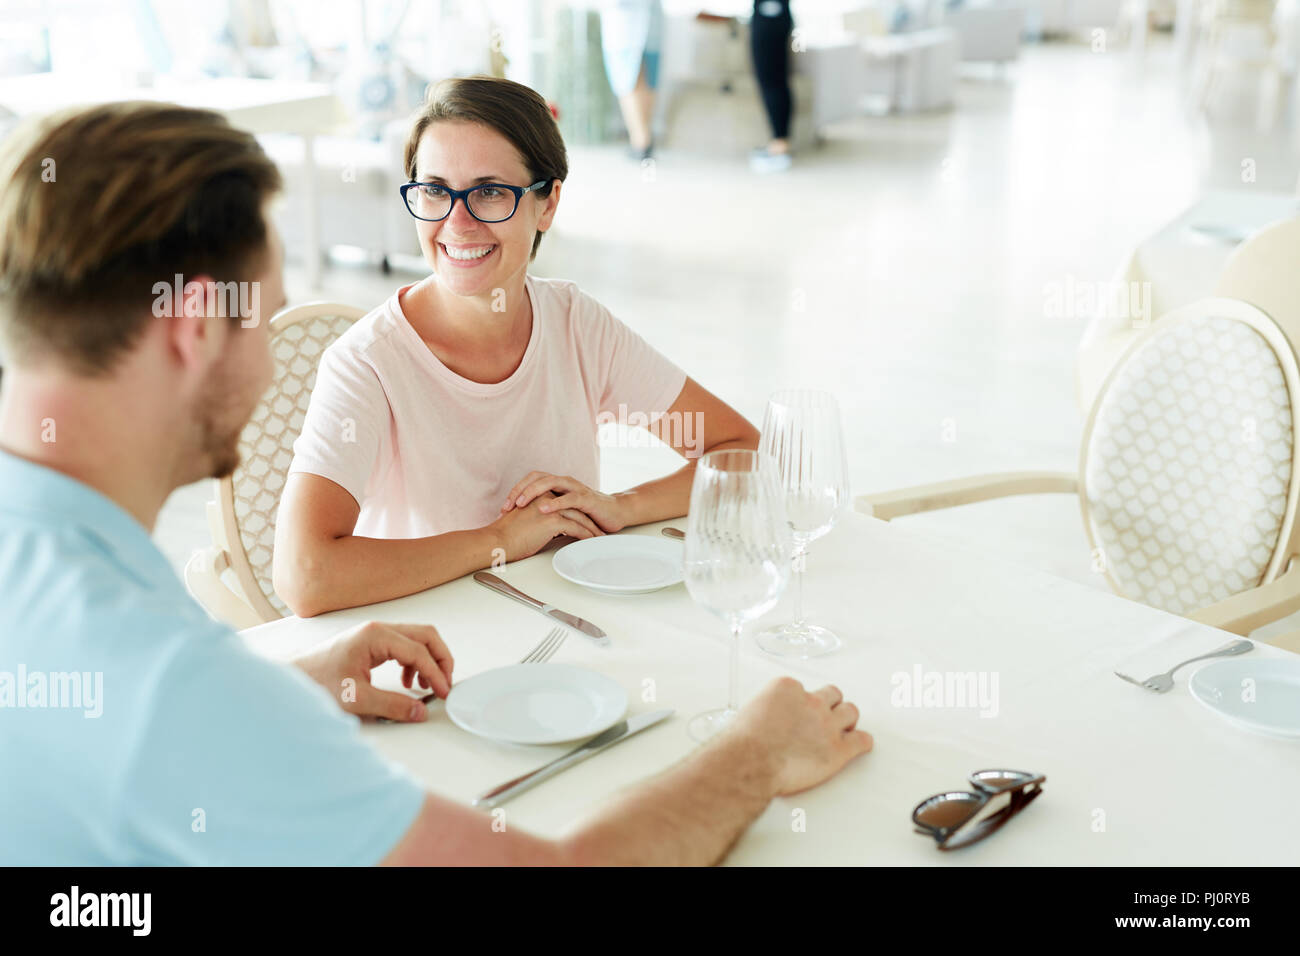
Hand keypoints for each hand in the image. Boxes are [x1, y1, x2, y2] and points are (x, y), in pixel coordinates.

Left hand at [293, 621, 453, 722]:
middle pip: (425, 636)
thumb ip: (392, 706)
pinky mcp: (372, 644)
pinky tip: (408, 683)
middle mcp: (379, 630)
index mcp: (376, 636)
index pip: (419, 651)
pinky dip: (414, 664)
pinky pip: (405, 648)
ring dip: (428, 661)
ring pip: (417, 640)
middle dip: (440, 660)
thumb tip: (419, 710)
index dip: (435, 673)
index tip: (443, 692)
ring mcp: (376, 635)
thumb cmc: (317, 681)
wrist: (295, 677)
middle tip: (445, 683)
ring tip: (427, 686)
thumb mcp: (357, 699)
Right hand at [490, 490, 603, 561]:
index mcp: (538, 495)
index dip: (576, 510)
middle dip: (588, 518)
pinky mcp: (553, 521)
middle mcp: (546, 498)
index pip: (564, 501)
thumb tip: (544, 527)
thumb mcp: (523, 519)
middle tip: (597, 527)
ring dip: (591, 528)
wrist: (497, 541)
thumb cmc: (506, 536)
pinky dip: (586, 535)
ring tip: (599, 537)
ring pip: (578, 517)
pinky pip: (576, 528)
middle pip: (574, 507)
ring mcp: (550, 508)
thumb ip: (536, 517)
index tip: (585, 519)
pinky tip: (591, 542)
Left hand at [501, 471, 629, 532]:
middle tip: (508, 505)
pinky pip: (569, 498)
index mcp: (556, 484)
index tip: (503, 509)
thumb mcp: (561, 512)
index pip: (530, 481)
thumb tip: (522, 522)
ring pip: (551, 483)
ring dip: (534, 492)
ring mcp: (575, 488)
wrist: (614, 513)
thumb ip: (546, 511)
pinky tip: (544, 509)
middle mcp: (564, 482)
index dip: (515, 492)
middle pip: (537, 478)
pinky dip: (556, 502)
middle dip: (520, 490)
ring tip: (521, 503)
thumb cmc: (586, 513)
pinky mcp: (586, 498)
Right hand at [727, 677, 872, 794]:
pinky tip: (860, 745)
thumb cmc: (743, 743)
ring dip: (846, 720)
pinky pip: (862, 741)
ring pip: (851, 712)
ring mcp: (827, 725)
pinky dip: (862, 743)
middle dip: (830, 705)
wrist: (749, 763)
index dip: (802, 703)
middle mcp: (811, 702)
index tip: (799, 714)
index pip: (804, 689)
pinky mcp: (838, 750)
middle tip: (825, 718)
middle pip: (833, 695)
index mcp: (788, 688)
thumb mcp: (749, 712)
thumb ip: (767, 711)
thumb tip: (769, 722)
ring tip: (843, 729)